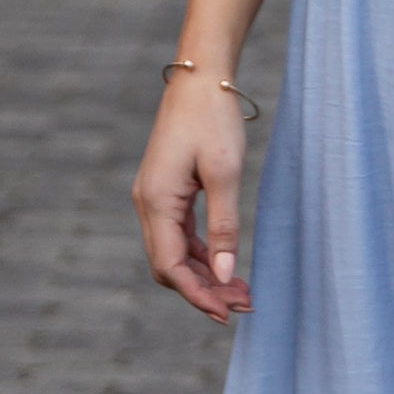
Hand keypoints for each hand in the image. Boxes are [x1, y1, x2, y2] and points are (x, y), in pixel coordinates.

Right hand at [133, 74, 253, 318]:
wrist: (199, 78)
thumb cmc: (213, 119)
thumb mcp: (226, 172)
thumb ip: (225, 225)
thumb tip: (227, 274)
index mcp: (157, 201)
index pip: (170, 267)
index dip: (198, 295)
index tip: (227, 315)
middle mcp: (147, 204)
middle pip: (169, 266)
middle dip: (204, 290)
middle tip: (245, 305)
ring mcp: (154, 198)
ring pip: (174, 253)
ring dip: (205, 275)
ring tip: (242, 292)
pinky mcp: (165, 192)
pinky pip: (178, 235)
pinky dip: (201, 254)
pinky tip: (226, 264)